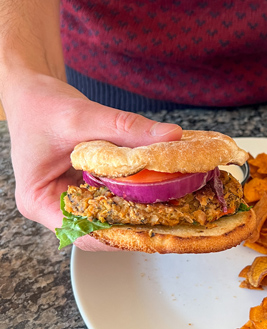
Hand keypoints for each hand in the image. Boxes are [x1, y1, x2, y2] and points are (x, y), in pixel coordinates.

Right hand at [4, 72, 181, 250]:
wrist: (33, 92)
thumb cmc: (42, 106)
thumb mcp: (84, 116)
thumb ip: (127, 128)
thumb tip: (170, 137)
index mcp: (39, 201)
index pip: (83, 234)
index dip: (120, 235)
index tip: (153, 226)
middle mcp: (54, 208)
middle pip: (100, 230)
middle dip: (135, 223)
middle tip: (172, 216)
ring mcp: (70, 201)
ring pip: (109, 217)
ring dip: (138, 211)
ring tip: (171, 205)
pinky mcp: (85, 190)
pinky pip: (112, 199)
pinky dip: (133, 194)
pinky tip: (158, 188)